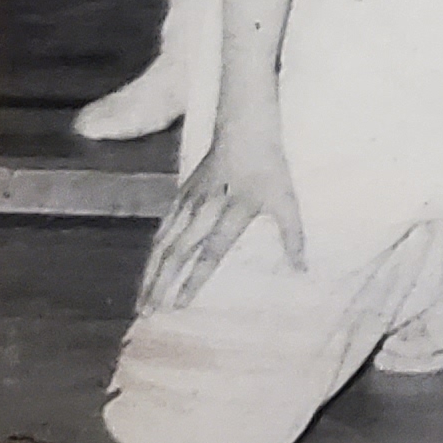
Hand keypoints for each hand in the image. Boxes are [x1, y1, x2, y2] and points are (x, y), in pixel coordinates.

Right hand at [140, 115, 302, 311]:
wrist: (244, 129)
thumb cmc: (268, 168)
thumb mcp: (286, 201)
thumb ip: (293, 237)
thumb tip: (302, 270)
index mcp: (233, 213)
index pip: (210, 253)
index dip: (194, 280)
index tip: (178, 306)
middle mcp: (206, 210)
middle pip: (177, 253)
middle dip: (160, 284)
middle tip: (147, 313)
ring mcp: (189, 202)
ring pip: (163, 242)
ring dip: (150, 272)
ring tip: (141, 299)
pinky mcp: (181, 195)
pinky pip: (163, 228)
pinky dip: (154, 251)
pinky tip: (148, 268)